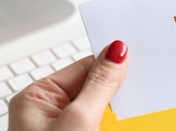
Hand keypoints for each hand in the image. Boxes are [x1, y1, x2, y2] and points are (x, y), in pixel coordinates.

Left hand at [8, 40, 128, 130]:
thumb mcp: (79, 119)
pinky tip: (119, 121)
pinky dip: (109, 122)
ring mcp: (58, 128)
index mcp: (35, 97)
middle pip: (89, 86)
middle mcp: (44, 111)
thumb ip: (99, 85)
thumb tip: (115, 52)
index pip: (82, 67)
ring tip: (131, 104)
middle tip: (140, 83)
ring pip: (95, 107)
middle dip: (112, 86)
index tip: (135, 57)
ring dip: (113, 107)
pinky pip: (94, 123)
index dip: (109, 63)